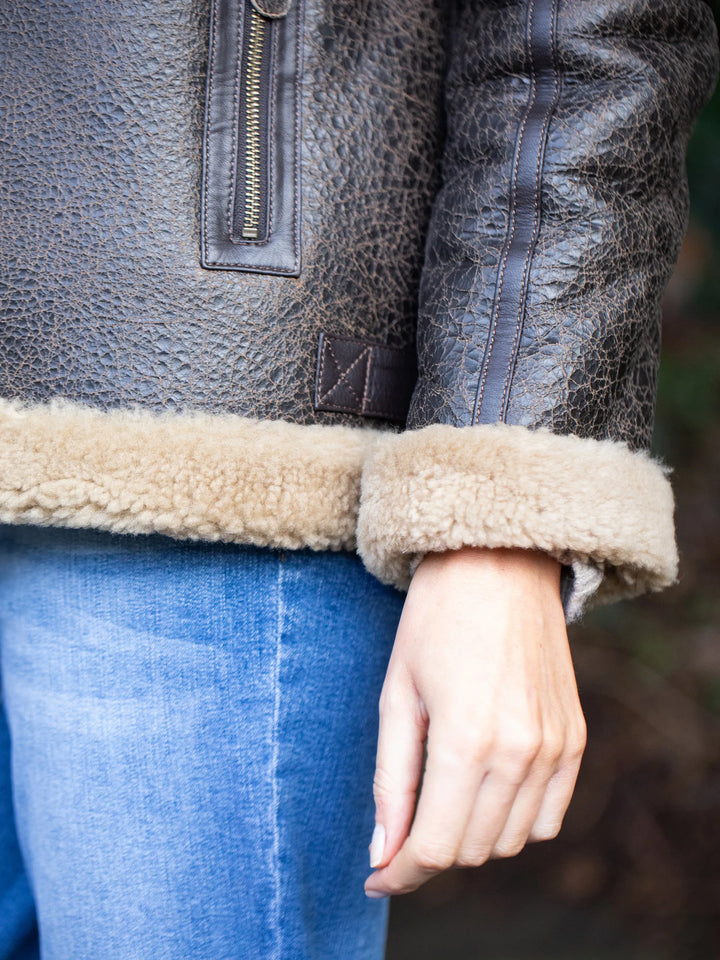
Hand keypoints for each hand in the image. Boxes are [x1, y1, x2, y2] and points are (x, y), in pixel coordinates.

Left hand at [364, 545, 586, 897]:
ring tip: (442, 799)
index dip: (401, 873)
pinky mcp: (575, 738)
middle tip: (402, 824)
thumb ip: (391, 781)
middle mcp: (520, 752)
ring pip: (513, 841)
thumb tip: (383, 852)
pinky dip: (517, 821)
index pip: (435, 847)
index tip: (378, 876)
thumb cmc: (434, 621)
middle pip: (473, 850)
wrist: (498, 566)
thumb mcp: (397, 695)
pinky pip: (551, 816)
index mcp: (466, 740)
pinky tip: (487, 791)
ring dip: (473, 837)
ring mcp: (555, 747)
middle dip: (431, 851)